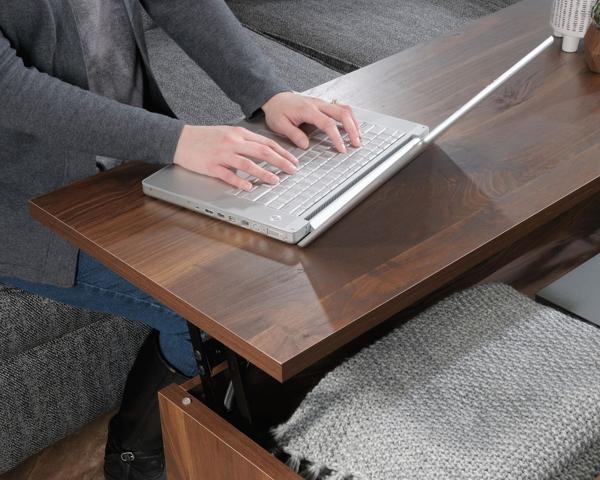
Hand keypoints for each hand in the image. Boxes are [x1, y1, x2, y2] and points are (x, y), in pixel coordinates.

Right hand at [173, 125, 297, 190]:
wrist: (180, 139)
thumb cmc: (204, 137)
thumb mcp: (227, 133)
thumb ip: (245, 141)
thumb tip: (264, 151)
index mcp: (238, 133)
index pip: (266, 142)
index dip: (282, 152)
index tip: (293, 160)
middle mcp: (232, 142)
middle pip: (262, 152)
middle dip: (280, 162)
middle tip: (292, 170)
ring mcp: (222, 154)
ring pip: (248, 164)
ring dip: (264, 173)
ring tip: (275, 181)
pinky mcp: (211, 166)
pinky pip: (228, 175)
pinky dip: (240, 181)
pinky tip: (249, 187)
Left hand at [261, 92, 360, 152]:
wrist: (275, 97)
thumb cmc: (277, 110)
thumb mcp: (280, 125)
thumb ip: (294, 134)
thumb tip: (306, 145)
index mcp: (308, 109)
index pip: (328, 123)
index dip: (337, 137)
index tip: (341, 148)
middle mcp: (318, 104)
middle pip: (342, 113)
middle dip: (352, 129)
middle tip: (356, 144)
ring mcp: (322, 103)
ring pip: (345, 109)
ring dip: (354, 123)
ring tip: (358, 137)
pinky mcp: (324, 105)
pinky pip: (341, 108)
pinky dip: (350, 118)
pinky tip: (352, 128)